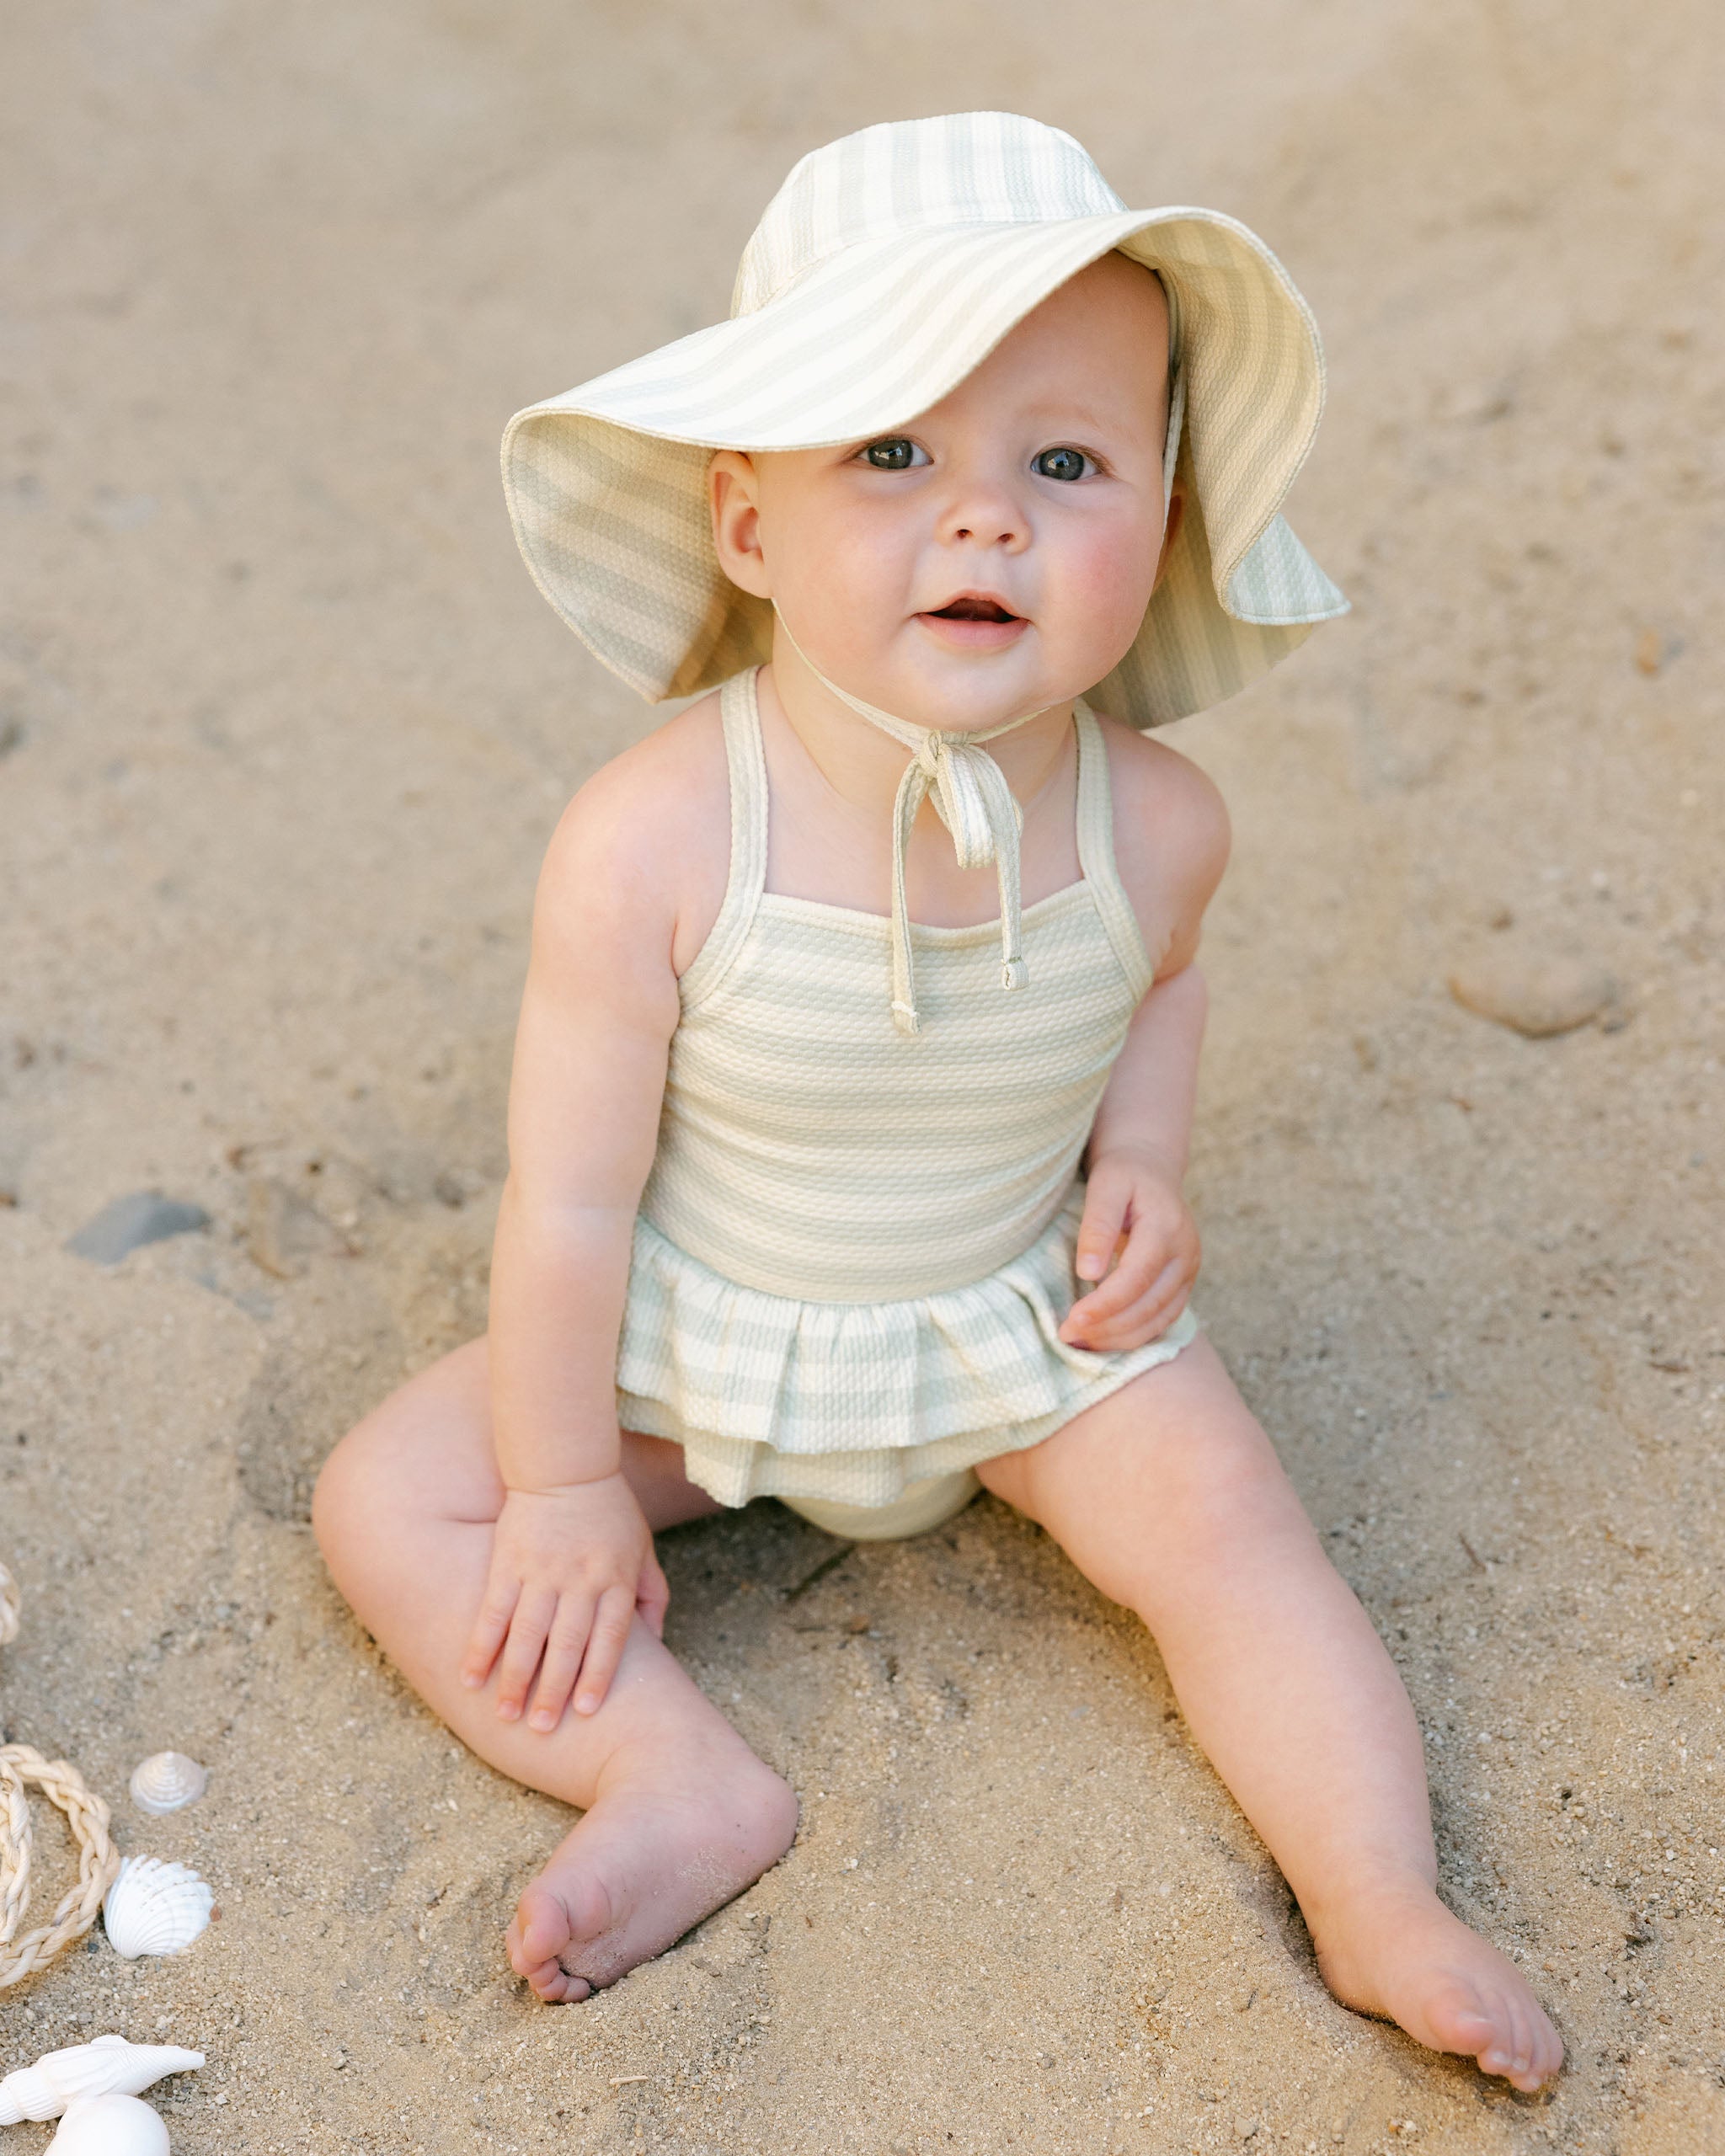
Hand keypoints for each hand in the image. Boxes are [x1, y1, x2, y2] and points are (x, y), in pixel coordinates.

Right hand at [460, 1473, 668, 1727]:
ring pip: (527, 1634)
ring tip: (505, 1714)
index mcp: (616, 1580)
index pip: (609, 1637)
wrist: (567, 1466)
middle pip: (567, 1643)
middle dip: (554, 1689)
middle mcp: (580, 1580)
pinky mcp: (508, 1562)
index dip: (597, 1675)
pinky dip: (481, 1646)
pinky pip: (492, 1611)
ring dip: (515, 1677)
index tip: (585, 1711)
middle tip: (542, 1729)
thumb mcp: (644, 1549)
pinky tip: (470, 1677)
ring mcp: (542, 1572)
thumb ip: (653, 1595)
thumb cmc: (611, 1512)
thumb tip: (657, 1642)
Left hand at [1058, 1144, 1198, 1352]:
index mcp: (1168, 1228)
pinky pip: (1161, 1320)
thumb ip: (1098, 1226)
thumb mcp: (1105, 1186)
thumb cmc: (1124, 1175)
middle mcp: (1186, 1255)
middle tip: (1066, 1335)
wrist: (1152, 1170)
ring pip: (1157, 1320)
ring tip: (1078, 1342)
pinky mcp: (1183, 1284)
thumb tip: (1089, 1273)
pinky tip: (1102, 1338)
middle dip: (1107, 1327)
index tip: (1072, 1319)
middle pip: (1149, 1306)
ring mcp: (1189, 1272)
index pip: (1136, 1278)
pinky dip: (1132, 1335)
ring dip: (1118, 1338)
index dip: (1105, 1304)